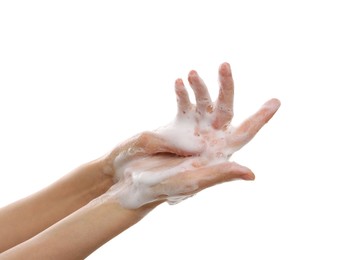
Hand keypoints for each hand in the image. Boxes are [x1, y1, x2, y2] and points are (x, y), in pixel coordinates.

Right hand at [103, 62, 279, 208]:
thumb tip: (251, 173)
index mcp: (217, 154)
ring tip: (192, 73)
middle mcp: (208, 140)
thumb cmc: (160, 187)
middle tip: (224, 66)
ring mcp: (191, 131)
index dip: (259, 119)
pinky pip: (183, 105)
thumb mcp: (191, 182)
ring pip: (203, 103)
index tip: (275, 101)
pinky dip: (182, 93)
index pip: (244, 134)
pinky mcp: (174, 126)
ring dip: (200, 86)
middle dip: (226, 87)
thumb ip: (219, 175)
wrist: (132, 181)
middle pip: (225, 110)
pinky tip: (179, 82)